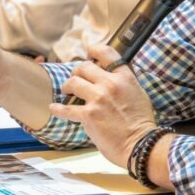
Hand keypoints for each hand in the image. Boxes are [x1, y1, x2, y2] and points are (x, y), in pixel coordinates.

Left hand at [48, 43, 156, 166]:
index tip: (89, 53)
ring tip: (66, 91)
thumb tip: (114, 78)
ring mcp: (98, 99)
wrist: (140, 144)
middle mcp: (110, 84)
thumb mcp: (139, 94)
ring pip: (73, 82)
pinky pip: (66, 109)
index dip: (94, 50)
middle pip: (85, 67)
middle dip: (77, 71)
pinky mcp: (88, 115)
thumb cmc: (141, 123)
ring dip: (67, 86)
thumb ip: (125, 83)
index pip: (107, 53)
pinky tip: (53, 108)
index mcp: (125, 78)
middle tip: (76, 79)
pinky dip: (57, 109)